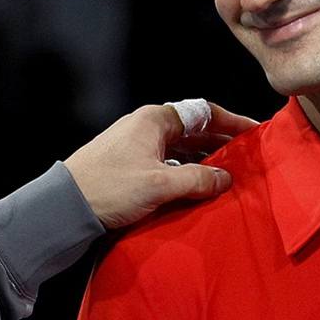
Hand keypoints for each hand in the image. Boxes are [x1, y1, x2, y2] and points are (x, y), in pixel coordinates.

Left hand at [63, 101, 256, 230]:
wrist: (65, 207)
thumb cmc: (109, 188)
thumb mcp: (160, 184)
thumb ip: (198, 179)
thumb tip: (226, 178)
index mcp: (154, 120)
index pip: (203, 112)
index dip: (232, 121)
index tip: (254, 132)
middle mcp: (146, 127)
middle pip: (193, 129)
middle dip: (221, 142)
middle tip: (247, 157)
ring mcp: (136, 146)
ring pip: (180, 148)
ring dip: (203, 160)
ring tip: (227, 175)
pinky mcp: (129, 166)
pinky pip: (166, 163)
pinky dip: (184, 172)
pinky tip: (197, 188)